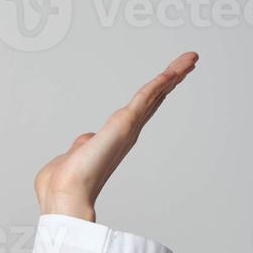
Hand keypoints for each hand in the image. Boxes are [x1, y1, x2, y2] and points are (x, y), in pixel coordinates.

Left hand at [34, 51, 197, 221]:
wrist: (65, 193)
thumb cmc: (62, 183)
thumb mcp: (72, 157)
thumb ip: (82, 145)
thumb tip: (85, 141)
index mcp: (113, 141)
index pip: (138, 112)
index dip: (153, 96)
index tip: (166, 82)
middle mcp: (125, 135)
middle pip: (152, 101)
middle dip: (170, 81)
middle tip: (188, 64)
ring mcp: (126, 129)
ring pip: (153, 96)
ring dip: (172, 75)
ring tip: (190, 59)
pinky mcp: (124, 124)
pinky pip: (144, 97)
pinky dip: (160, 82)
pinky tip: (174, 70)